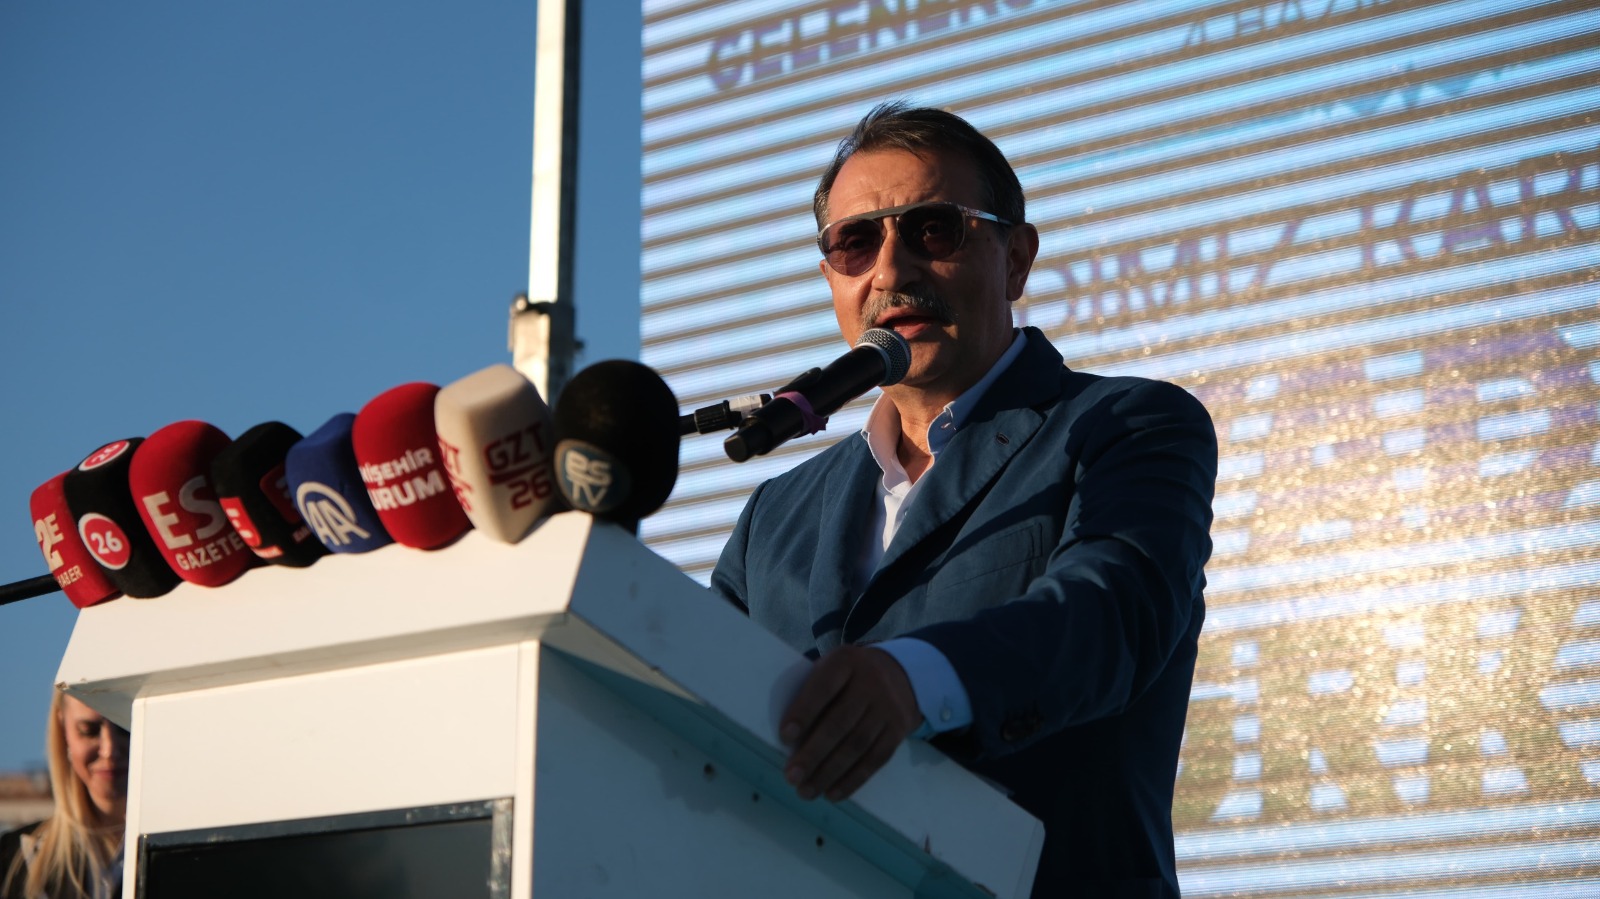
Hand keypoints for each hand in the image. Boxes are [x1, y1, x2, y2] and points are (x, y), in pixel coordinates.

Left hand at [779, 645, 921, 801]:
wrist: (901, 675)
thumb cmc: (849, 678)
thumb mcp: (832, 670)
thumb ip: (812, 693)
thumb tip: (789, 740)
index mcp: (845, 662)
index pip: (823, 687)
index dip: (804, 712)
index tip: (785, 738)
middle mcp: (871, 682)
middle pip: (839, 722)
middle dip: (813, 753)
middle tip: (792, 777)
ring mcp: (888, 707)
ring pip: (857, 745)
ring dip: (829, 773)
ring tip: (806, 791)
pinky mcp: (899, 730)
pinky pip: (875, 759)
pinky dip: (852, 780)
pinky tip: (833, 794)